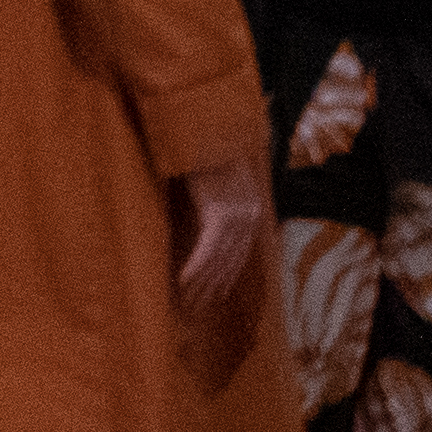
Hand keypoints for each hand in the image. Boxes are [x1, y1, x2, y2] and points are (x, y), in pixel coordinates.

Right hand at [166, 165, 271, 372]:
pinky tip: (182, 287)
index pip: (238, 259)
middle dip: (214, 293)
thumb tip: (194, 233)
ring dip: (202, 288)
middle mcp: (250, 214)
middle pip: (232, 265)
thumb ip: (206, 205)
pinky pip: (209, 248)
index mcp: (249, 210)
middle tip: (194, 315)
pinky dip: (195, 269)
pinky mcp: (221, 208)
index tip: (210, 304)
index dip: (224, 283)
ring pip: (221, 262)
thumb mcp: (206, 180)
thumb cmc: (197, 146)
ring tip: (184, 308)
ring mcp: (238, 212)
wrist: (199, 116)